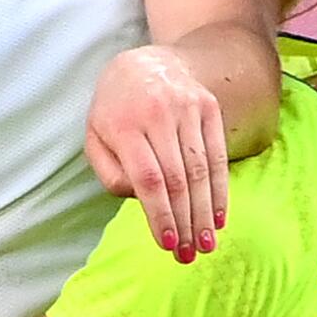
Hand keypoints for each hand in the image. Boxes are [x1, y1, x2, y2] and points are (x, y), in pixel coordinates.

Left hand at [85, 45, 227, 264]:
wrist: (148, 61)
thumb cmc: (116, 108)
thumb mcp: (96, 134)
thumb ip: (109, 171)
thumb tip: (141, 201)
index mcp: (124, 124)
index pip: (148, 178)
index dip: (160, 214)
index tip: (167, 244)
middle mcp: (159, 113)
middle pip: (178, 179)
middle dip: (185, 222)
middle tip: (189, 255)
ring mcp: (188, 108)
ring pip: (201, 169)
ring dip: (205, 212)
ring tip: (207, 243)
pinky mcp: (209, 107)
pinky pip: (218, 154)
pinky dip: (221, 189)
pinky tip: (220, 215)